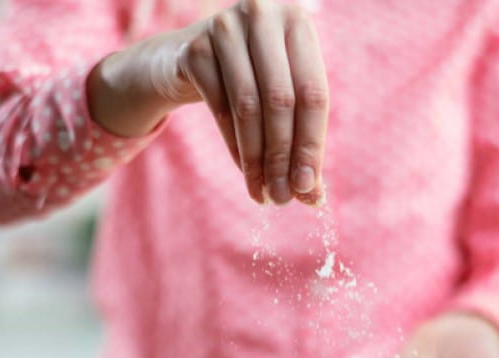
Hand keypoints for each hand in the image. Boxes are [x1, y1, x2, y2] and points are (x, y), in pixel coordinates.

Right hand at [87, 0, 328, 204]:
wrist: (184, 61)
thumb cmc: (246, 79)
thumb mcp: (279, 96)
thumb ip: (300, 138)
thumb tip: (314, 198)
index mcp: (298, 21)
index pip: (314, 92)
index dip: (312, 145)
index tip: (309, 188)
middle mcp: (264, 14)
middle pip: (282, 101)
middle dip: (283, 157)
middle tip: (282, 197)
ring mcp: (226, 27)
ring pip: (249, 108)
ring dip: (257, 159)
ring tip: (263, 193)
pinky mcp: (194, 49)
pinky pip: (220, 109)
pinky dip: (234, 147)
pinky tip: (245, 172)